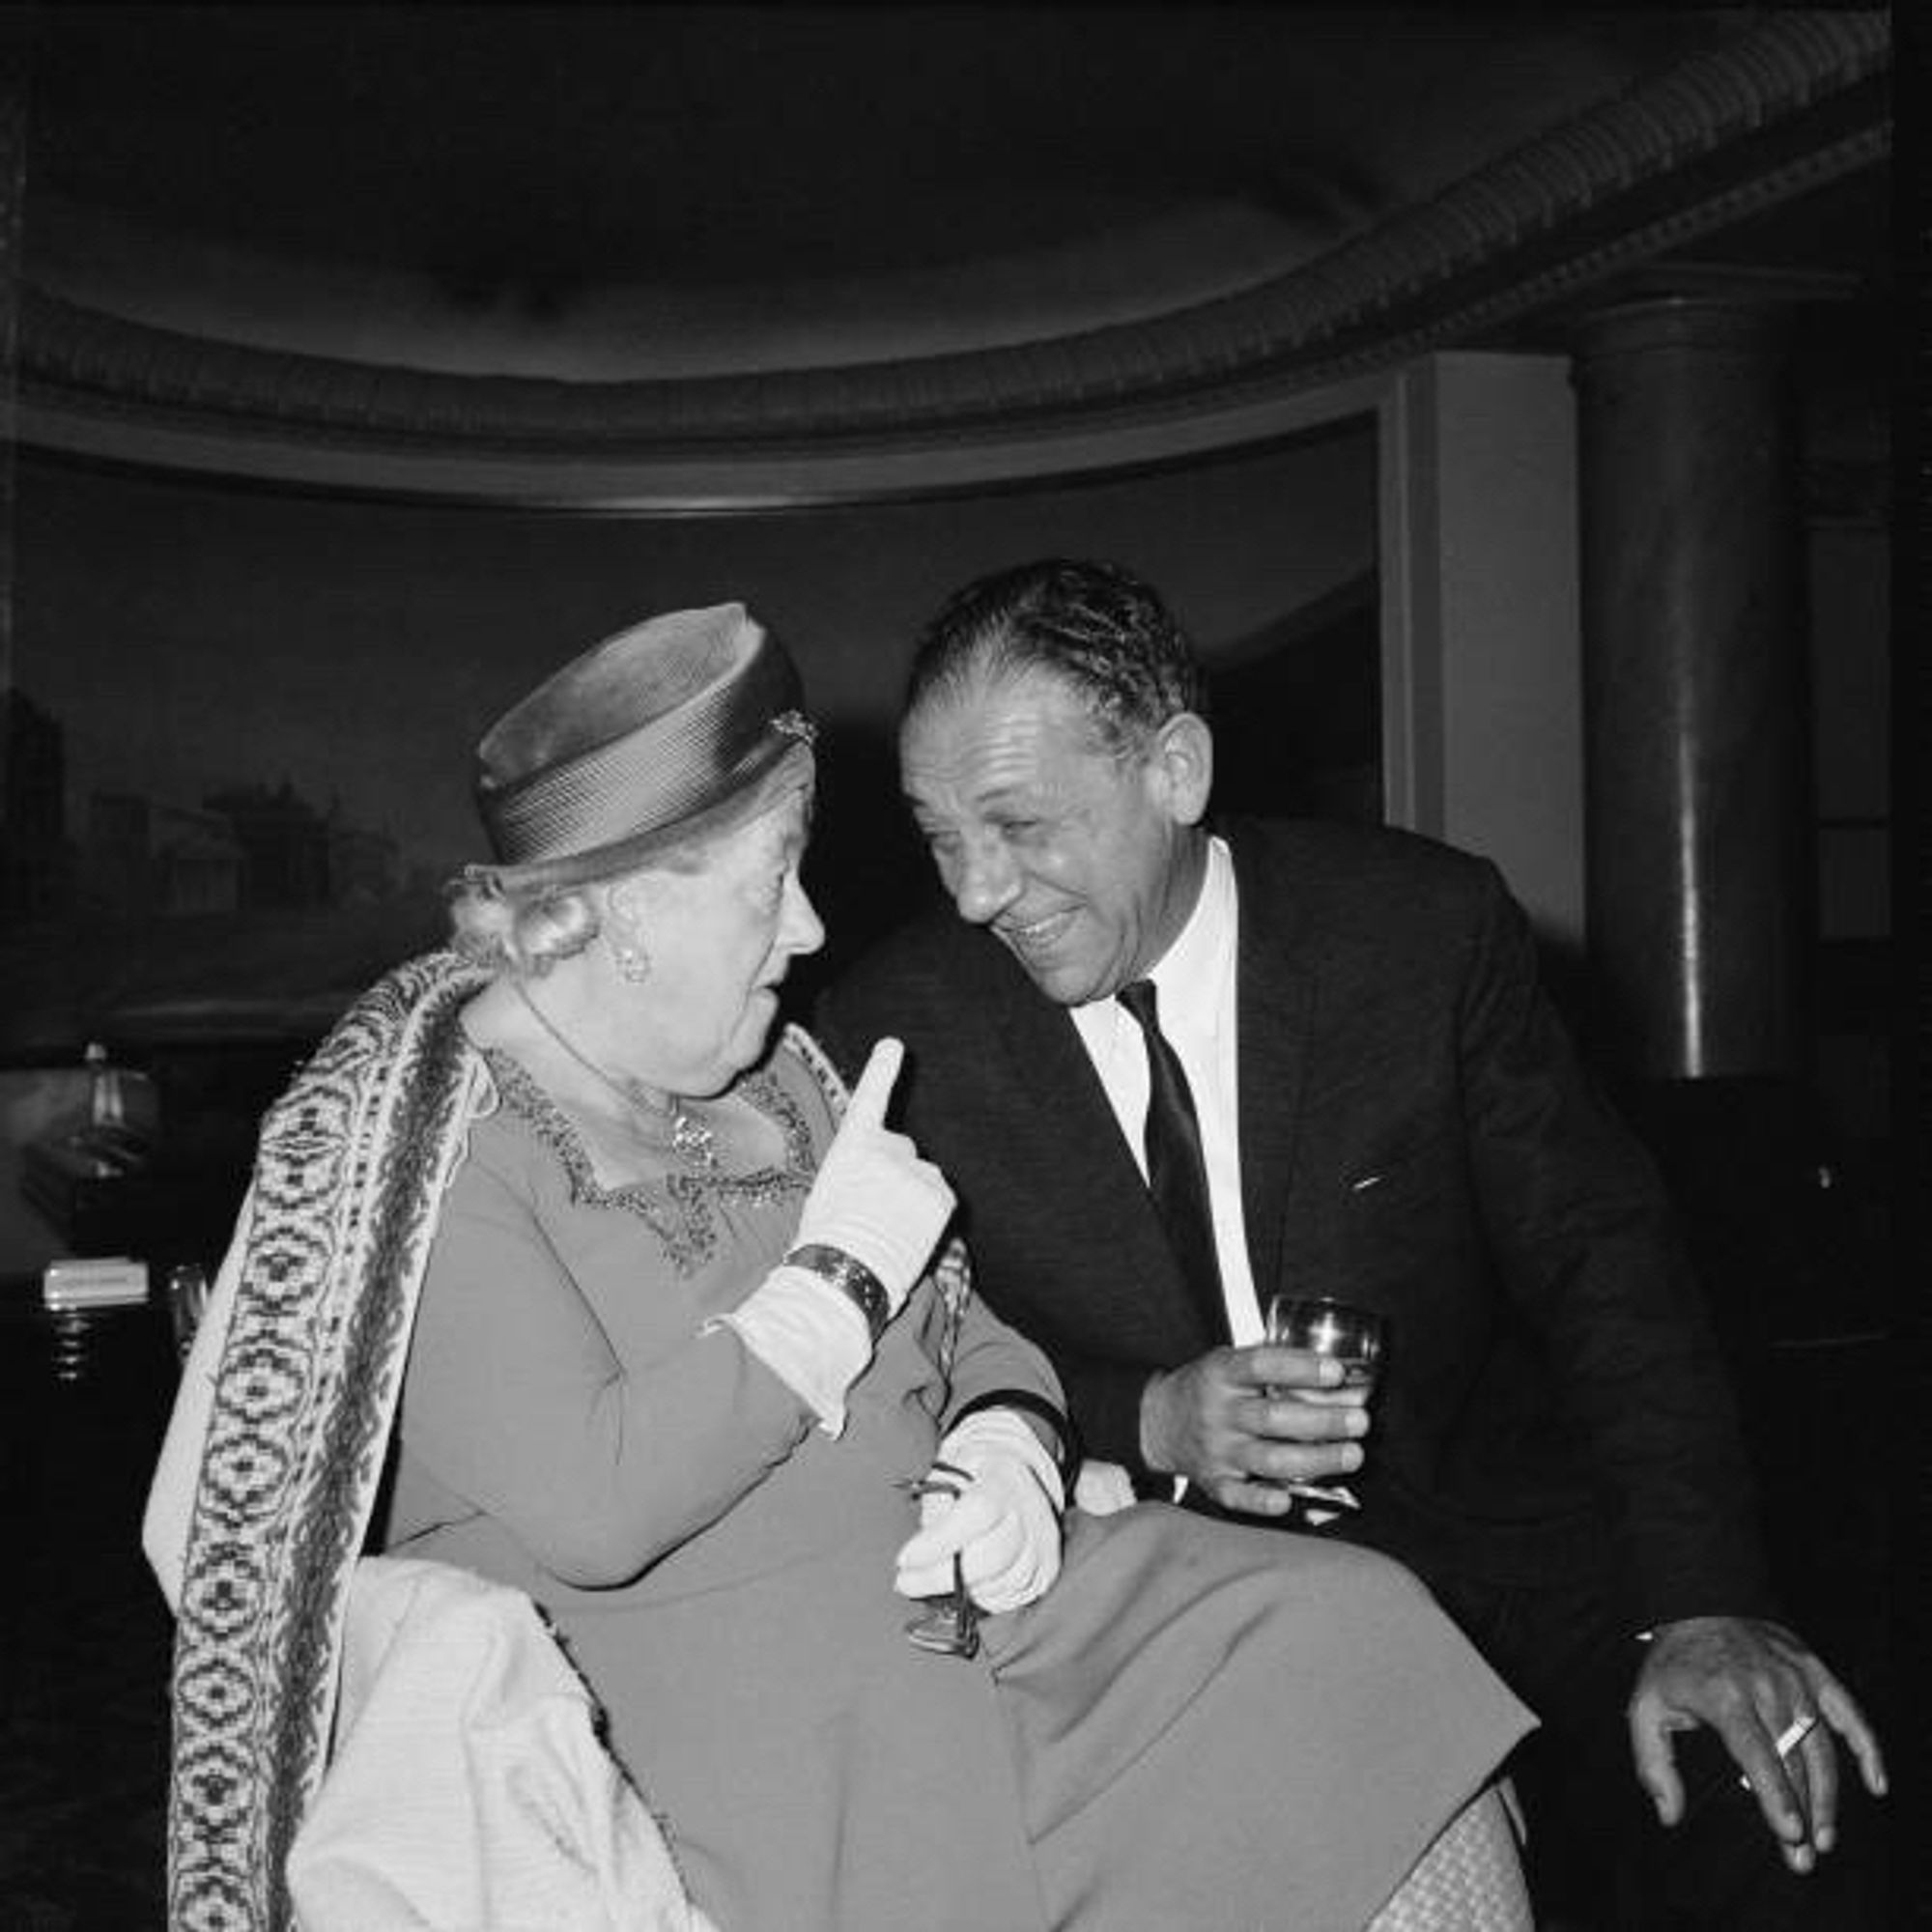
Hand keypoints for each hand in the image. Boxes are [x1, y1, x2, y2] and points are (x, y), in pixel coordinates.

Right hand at [794, 1038, 954, 1311]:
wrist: (846, 1270)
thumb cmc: (827, 1237)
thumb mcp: (832, 1188)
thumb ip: (861, 1168)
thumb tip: (881, 1176)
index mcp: (853, 1144)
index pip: (872, 1097)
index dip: (883, 1069)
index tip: (894, 1043)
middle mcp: (889, 1147)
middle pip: (902, 1153)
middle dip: (894, 1176)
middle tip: (872, 1211)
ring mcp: (919, 1169)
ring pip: (921, 1178)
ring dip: (911, 1197)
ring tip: (887, 1228)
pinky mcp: (943, 1195)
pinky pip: (939, 1198)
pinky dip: (928, 1214)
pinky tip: (908, 1234)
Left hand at [895, 1410, 1063, 1613]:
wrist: (1017, 1474)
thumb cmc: (974, 1475)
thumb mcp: (948, 1471)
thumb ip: (936, 1504)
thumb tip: (922, 1549)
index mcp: (1005, 1477)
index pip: (978, 1512)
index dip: (939, 1541)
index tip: (903, 1559)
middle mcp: (1033, 1511)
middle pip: (991, 1556)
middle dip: (940, 1577)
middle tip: (904, 1583)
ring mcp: (1044, 1543)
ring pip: (1000, 1583)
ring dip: (959, 1590)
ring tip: (931, 1580)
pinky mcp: (1047, 1569)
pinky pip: (1010, 1596)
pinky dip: (980, 1595)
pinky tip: (962, 1585)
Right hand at [1138, 1344, 1367, 1515]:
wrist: (1158, 1421)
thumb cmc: (1208, 1388)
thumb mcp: (1228, 1361)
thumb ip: (1271, 1365)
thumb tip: (1338, 1372)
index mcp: (1222, 1373)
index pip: (1262, 1366)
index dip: (1301, 1368)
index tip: (1337, 1372)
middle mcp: (1218, 1411)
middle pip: (1273, 1417)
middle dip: (1323, 1421)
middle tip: (1360, 1421)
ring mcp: (1216, 1449)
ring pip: (1268, 1458)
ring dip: (1316, 1459)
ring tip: (1353, 1454)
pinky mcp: (1214, 1480)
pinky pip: (1238, 1496)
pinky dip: (1262, 1500)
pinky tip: (1288, 1499)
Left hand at [1629, 1616, 1885, 1872]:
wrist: (1700, 1604)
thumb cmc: (1674, 1665)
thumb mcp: (1646, 1707)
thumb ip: (1654, 1763)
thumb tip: (1669, 1814)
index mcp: (1725, 1696)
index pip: (1758, 1754)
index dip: (1776, 1794)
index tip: (1790, 1831)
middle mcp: (1766, 1686)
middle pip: (1792, 1760)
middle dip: (1801, 1812)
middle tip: (1804, 1857)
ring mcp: (1794, 1677)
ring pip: (1820, 1747)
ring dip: (1827, 1795)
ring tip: (1824, 1836)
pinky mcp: (1814, 1670)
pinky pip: (1848, 1712)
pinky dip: (1867, 1748)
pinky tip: (1876, 1783)